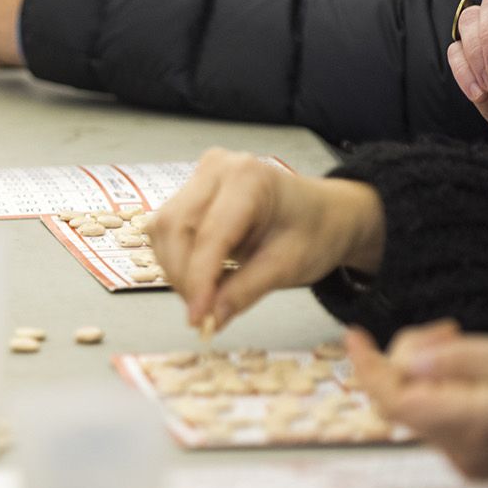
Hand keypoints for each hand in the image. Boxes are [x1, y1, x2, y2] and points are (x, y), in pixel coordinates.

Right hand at [152, 149, 385, 333]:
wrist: (324, 213)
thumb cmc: (314, 232)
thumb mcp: (288, 266)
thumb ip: (245, 291)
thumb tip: (209, 319)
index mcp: (248, 178)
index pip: (210, 234)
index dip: (198, 279)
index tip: (197, 318)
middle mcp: (216, 168)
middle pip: (176, 227)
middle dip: (183, 276)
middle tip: (200, 313)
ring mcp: (199, 176)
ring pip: (164, 228)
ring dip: (175, 269)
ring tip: (202, 297)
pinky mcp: (190, 189)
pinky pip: (167, 228)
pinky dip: (176, 258)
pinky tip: (198, 277)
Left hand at [349, 323, 487, 480]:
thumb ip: (467, 358)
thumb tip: (411, 358)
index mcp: (473, 424)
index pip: (394, 399)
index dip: (367, 365)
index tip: (355, 334)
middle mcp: (461, 451)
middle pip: (400, 400)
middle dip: (408, 357)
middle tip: (451, 330)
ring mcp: (466, 462)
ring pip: (417, 408)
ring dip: (427, 372)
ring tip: (469, 345)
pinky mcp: (474, 462)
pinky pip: (438, 420)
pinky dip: (442, 390)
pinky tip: (475, 373)